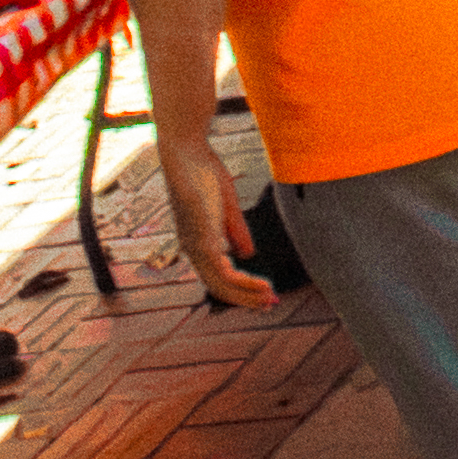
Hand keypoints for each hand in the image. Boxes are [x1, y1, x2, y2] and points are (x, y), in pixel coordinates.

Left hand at [162, 140, 277, 311]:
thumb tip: (247, 255)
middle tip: (271, 304)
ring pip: (222, 287)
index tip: (265, 290)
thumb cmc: (203, 172)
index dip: (241, 286)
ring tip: (271, 299)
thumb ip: (235, 231)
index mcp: (197, 241)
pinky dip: (245, 284)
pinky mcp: (204, 242)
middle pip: (219, 288)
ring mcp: (196, 248)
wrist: (186, 154)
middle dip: (247, 298)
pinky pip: (225, 275)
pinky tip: (263, 284)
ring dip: (248, 296)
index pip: (218, 275)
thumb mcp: (226, 206)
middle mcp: (193, 250)